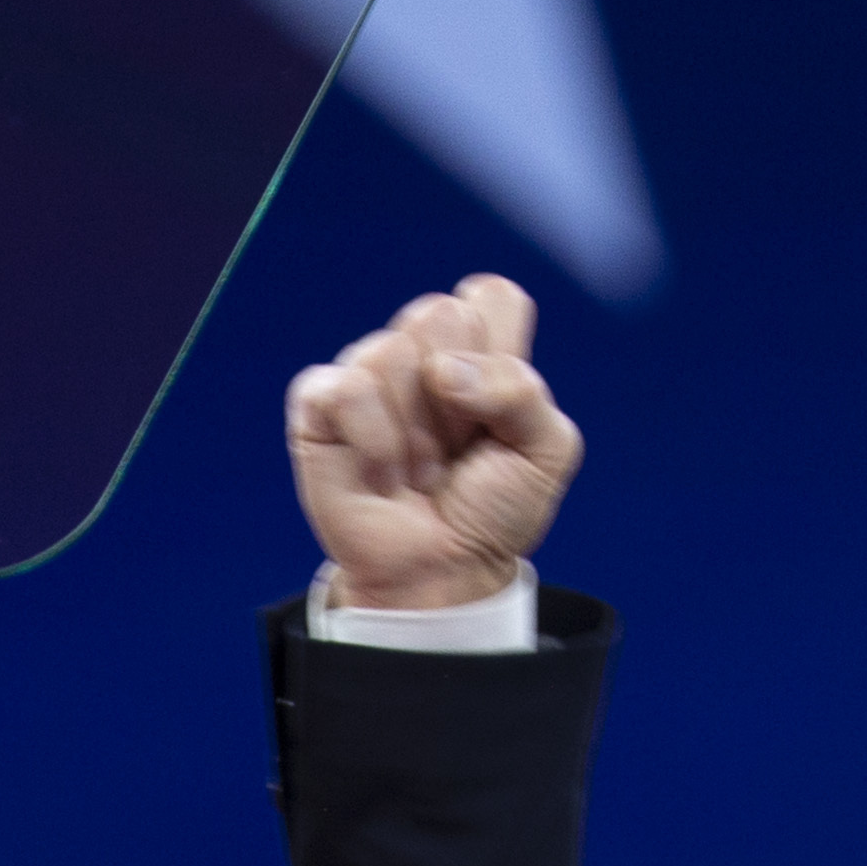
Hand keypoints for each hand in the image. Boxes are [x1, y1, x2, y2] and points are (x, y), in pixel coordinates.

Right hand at [286, 273, 579, 610]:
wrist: (444, 570)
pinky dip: (375, 441)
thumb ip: (522, 392)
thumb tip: (445, 370)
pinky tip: (383, 475)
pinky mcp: (320, 405)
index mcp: (480, 349)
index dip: (501, 353)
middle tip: (457, 449)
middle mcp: (422, 351)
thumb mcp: (547, 450)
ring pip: (391, 352)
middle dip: (459, 400)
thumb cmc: (494, 508)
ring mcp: (368, 372)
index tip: (497, 412)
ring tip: (421, 470)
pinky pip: (346, 388)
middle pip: (440, 314)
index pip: (491, 295)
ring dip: (418, 433)